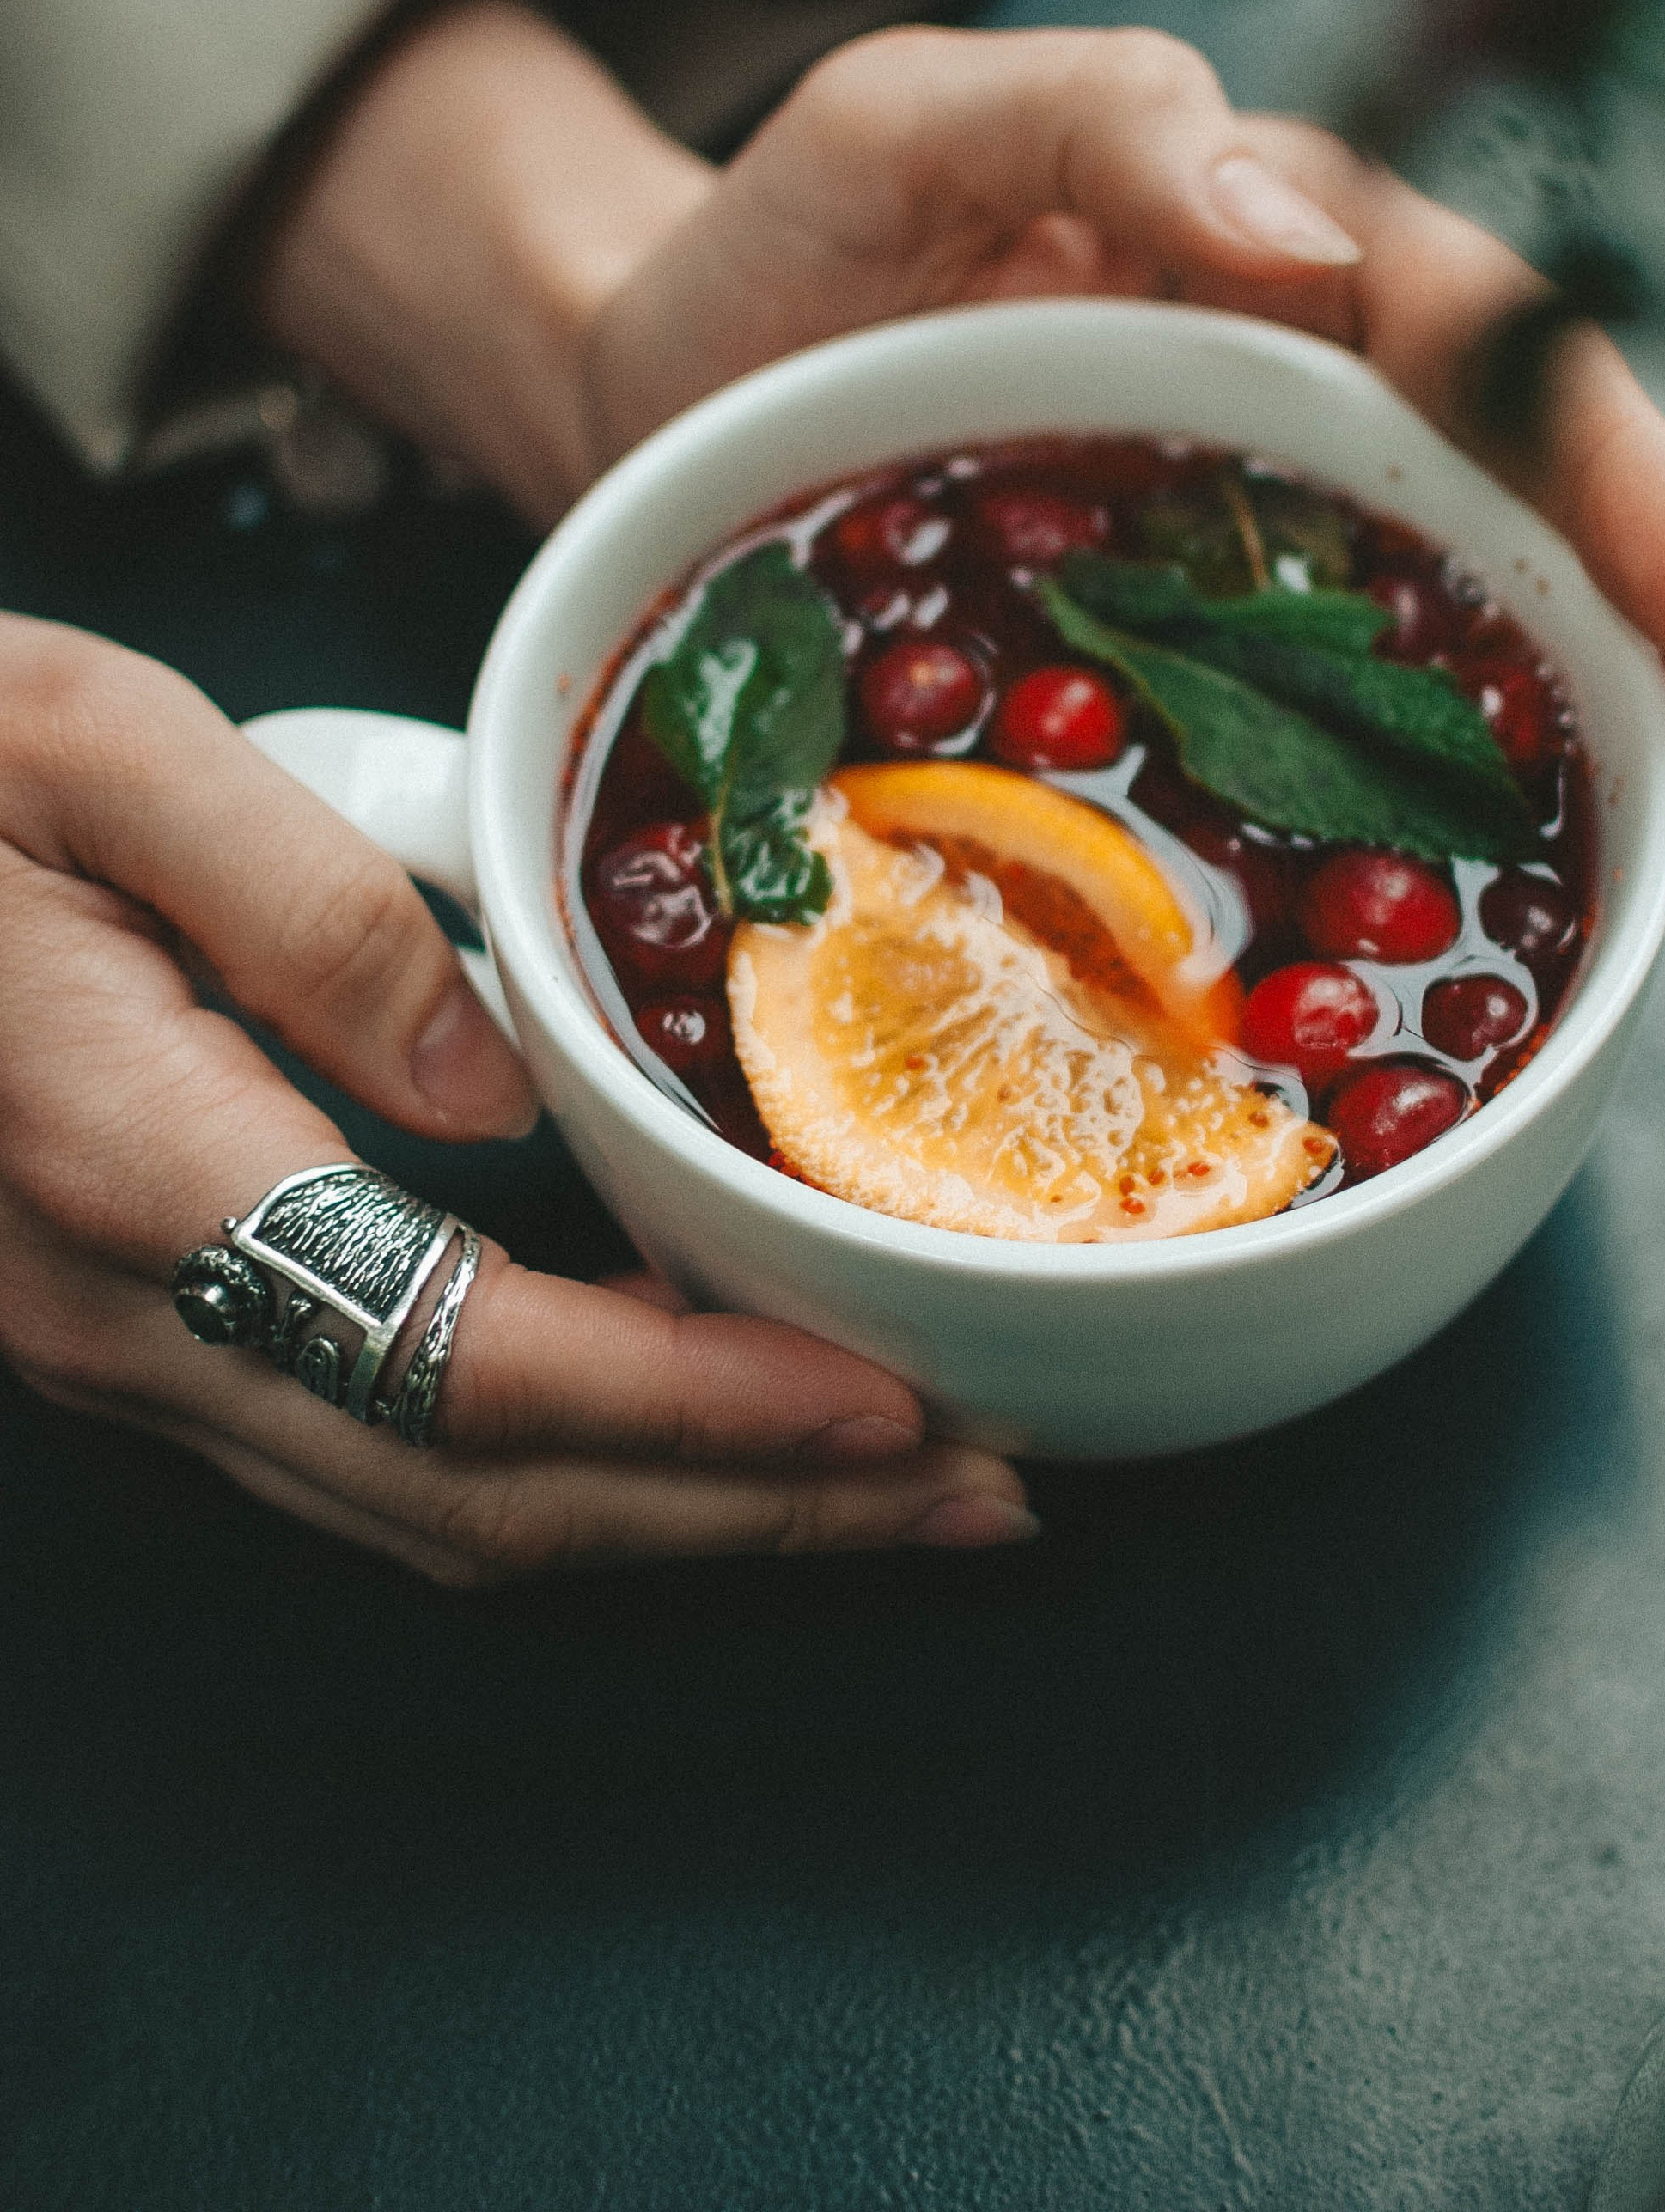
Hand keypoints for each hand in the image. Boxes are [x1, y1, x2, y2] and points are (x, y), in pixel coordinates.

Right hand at [0, 620, 1034, 1575]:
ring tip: (879, 1478)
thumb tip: (492, 1078)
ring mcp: (128, 1347)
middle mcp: (130, 1312)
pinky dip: (568, 1462)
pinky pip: (380, 1448)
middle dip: (747, 1515)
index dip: (694, 1414)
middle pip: (479, 1493)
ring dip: (677, 1515)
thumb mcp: (93, 751)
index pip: (464, 1360)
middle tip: (968, 1489)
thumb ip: (301, 902)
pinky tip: (685, 1411)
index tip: (882, 1407)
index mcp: (135, 1164)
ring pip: (430, 1506)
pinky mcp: (147, 1326)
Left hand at [263, 0, 1664, 912]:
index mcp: (1265, 239)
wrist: (647, 388)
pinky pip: (1372, 701)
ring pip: (1495, 602)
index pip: (1490, 339)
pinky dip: (1486, 784)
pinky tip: (1587, 879)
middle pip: (1540, 490)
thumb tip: (1308, 239)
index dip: (1608, 470)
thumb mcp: (899, 122)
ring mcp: (1261, 513)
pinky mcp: (1202, 635)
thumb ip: (1095, 115)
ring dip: (1633, 724)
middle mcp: (1303, 375)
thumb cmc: (774, 246)